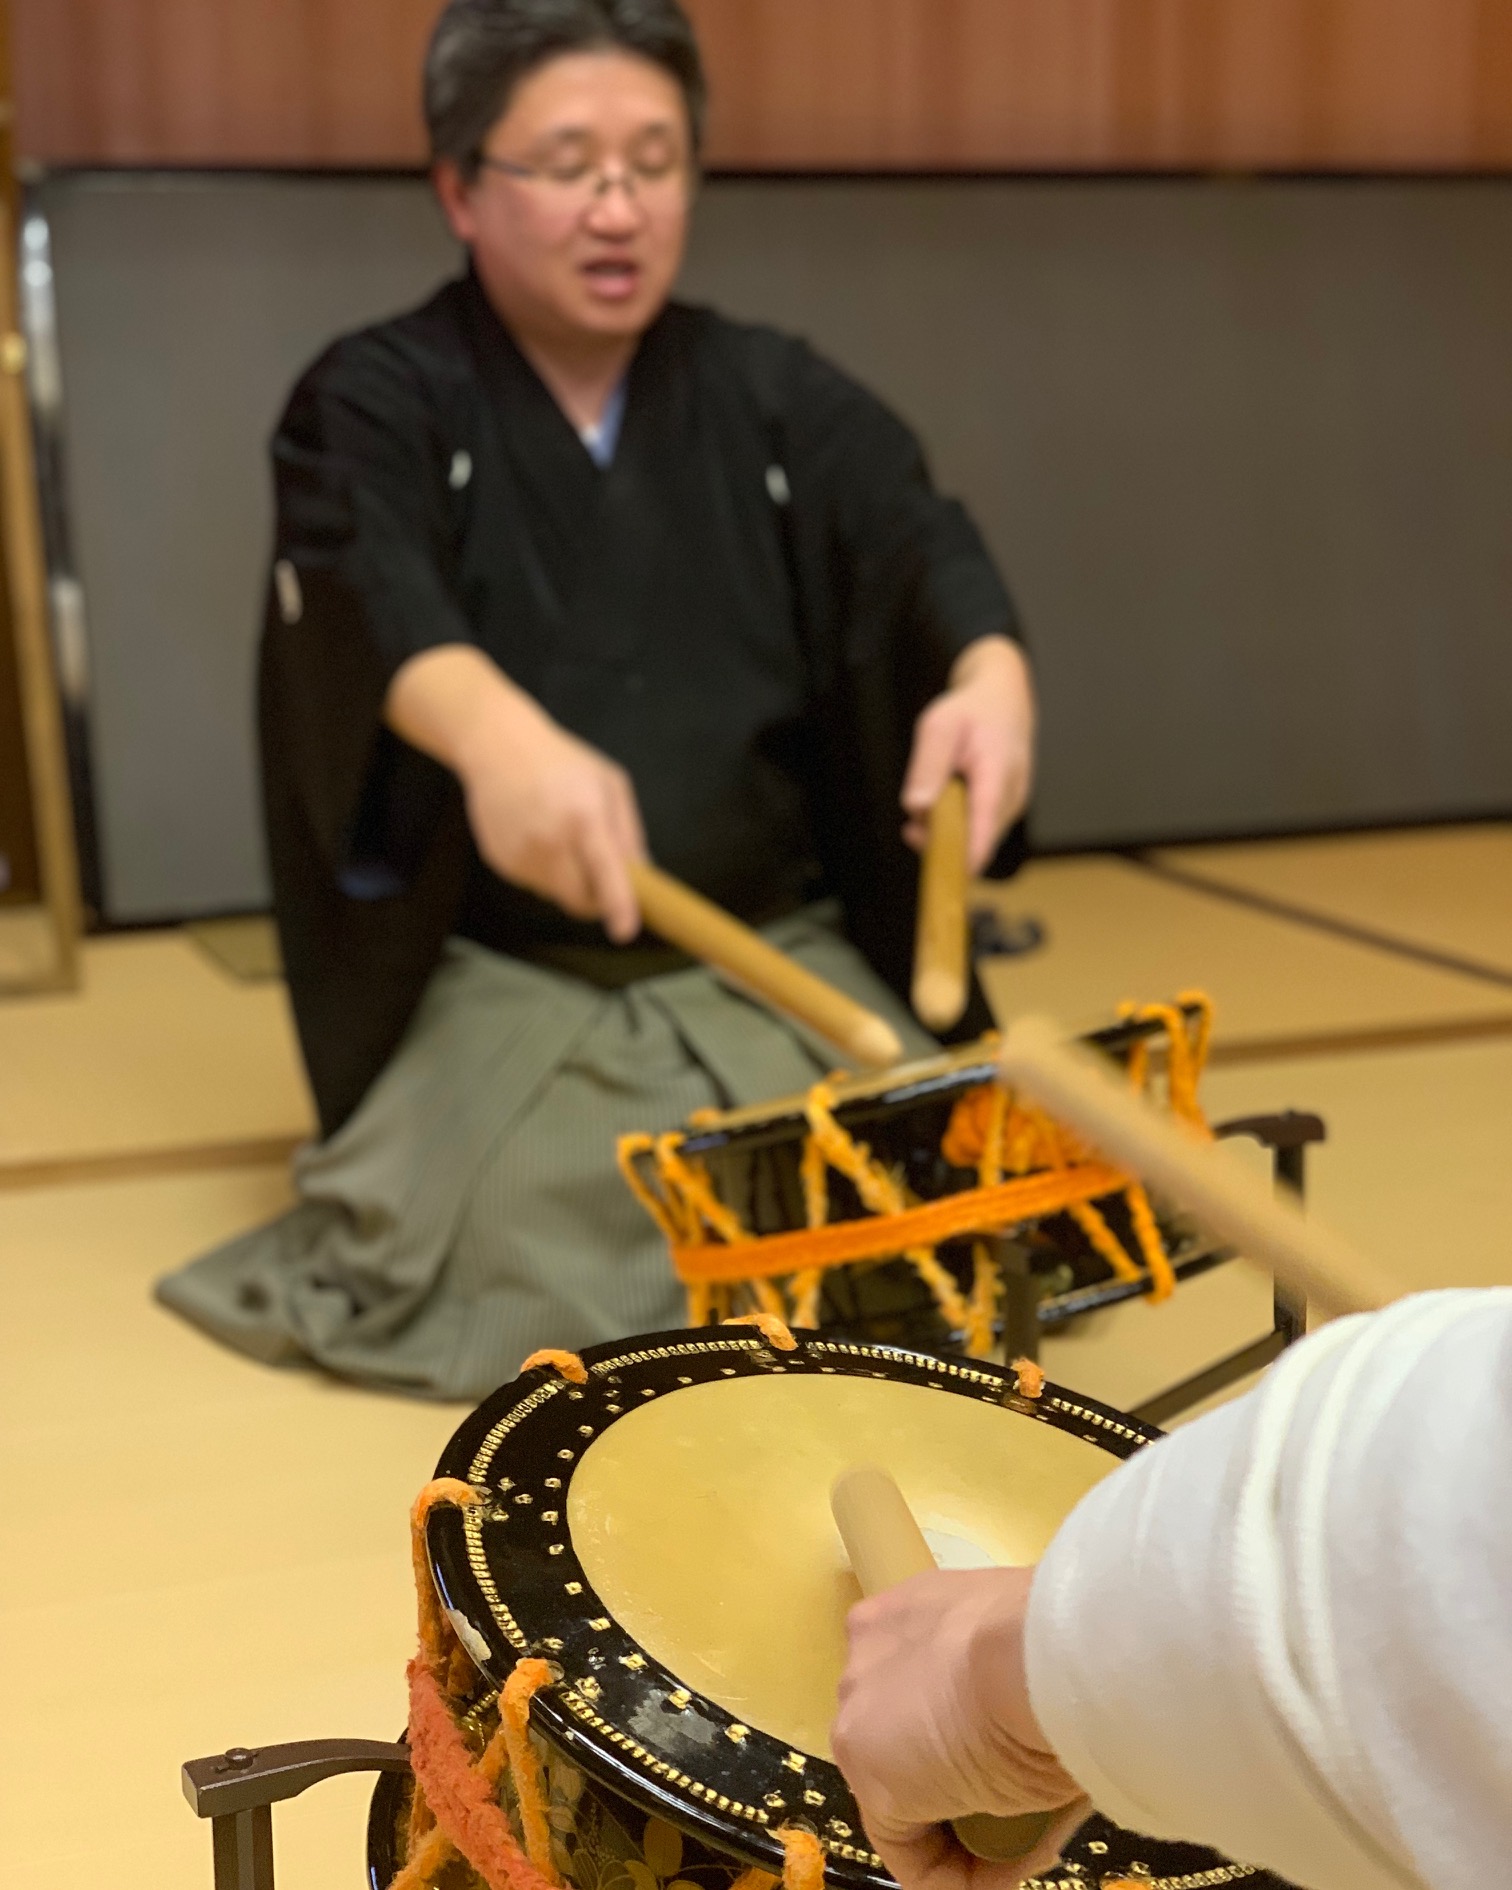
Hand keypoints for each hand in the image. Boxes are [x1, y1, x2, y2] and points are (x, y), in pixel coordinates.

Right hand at [385, 645, 645, 940]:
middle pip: (580, 900)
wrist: (496, 746)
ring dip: (569, 881)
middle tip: (600, 876)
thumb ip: (628, 833)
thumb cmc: (562, 762)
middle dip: (596, 898)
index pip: (605, 873)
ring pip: (556, 895)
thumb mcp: (610, 784)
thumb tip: (642, 875)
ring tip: (560, 837)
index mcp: (583, 818)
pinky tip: (536, 835)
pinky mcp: (501, 863)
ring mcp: (520, 855)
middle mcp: (549, 842)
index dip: (618, 906)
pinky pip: (533, 884)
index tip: (625, 931)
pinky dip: (544, 871)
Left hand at [832, 1568, 1087, 1889]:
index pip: (921, 1681)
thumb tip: (1032, 1740)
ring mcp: (859, 1719)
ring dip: (962, 1826)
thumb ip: (1009, 1678)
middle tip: (1018, 1803)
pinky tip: (1004, 1871)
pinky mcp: (874, 1784)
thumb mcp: (1028, 1647)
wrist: (1044, 1654)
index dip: (965, 1729)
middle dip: (956, 1776)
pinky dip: (959, 1876)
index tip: (1013, 1755)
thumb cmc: (1054, 1636)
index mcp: (911, 1612)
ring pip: (907, 1794)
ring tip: (1022, 1842)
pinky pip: (914, 1855)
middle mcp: (868, 1655)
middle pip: (905, 1736)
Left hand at [902, 636, 1034, 871]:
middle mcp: (1011, 797)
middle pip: (975, 842)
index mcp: (997, 774)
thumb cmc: (971, 710)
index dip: (967, 858)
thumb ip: (926, 767)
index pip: (984, 827)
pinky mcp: (1004, 812)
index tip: (948, 879)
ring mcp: (1011, 807)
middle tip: (914, 825)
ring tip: (932, 800)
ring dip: (946, 832)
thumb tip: (916, 809)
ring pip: (974, 839)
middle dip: (941, 842)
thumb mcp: (938, 725)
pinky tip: (945, 803)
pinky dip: (956, 826)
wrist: (1003, 699)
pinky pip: (977, 831)